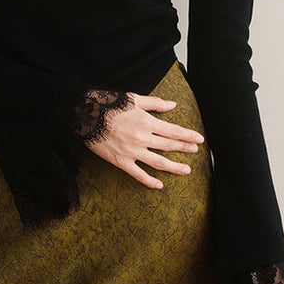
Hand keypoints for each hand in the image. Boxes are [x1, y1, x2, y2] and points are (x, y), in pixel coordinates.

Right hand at [84, 92, 204, 188]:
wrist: (85, 114)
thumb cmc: (109, 104)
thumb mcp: (134, 99)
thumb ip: (155, 103)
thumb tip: (173, 104)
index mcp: (146, 122)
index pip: (173, 131)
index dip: (188, 135)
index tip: (199, 139)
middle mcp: (142, 138)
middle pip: (169, 146)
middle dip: (185, 148)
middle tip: (195, 151)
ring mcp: (132, 151)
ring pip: (158, 162)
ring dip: (174, 167)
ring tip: (186, 170)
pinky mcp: (120, 161)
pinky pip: (138, 174)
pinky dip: (149, 181)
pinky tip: (159, 185)